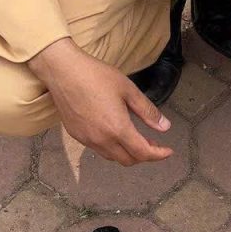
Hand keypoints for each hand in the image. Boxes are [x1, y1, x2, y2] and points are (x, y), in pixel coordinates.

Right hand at [29, 38, 173, 165]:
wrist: (62, 71)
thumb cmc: (96, 76)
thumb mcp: (128, 90)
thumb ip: (148, 111)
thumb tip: (165, 127)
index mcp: (118, 129)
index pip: (143, 153)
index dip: (159, 155)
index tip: (168, 151)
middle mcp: (102, 140)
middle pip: (128, 160)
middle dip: (144, 156)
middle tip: (153, 143)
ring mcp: (87, 139)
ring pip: (113, 157)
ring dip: (127, 153)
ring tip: (135, 138)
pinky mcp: (76, 135)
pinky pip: (98, 149)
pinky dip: (111, 147)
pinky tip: (114, 133)